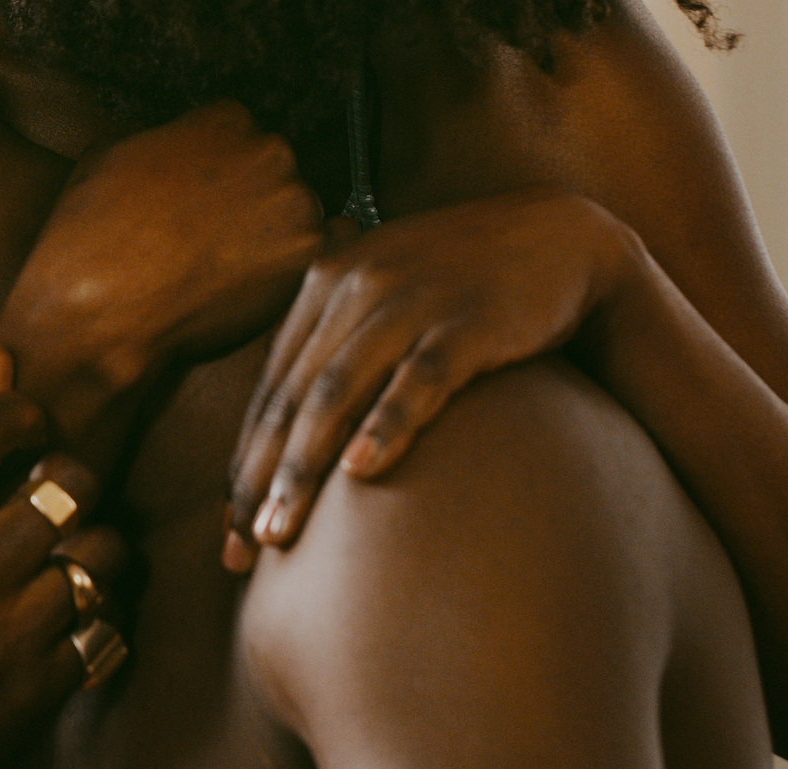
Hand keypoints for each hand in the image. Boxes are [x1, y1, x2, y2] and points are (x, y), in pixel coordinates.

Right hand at [0, 101, 327, 438]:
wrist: (104, 304)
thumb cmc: (96, 234)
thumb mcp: (111, 156)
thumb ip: (161, 143)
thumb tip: (169, 152)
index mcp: (225, 119)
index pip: (241, 132)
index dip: (221, 170)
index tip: (208, 197)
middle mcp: (269, 151)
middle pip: (276, 170)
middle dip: (251, 200)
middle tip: (217, 236)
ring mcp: (295, 203)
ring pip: (296, 215)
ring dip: (272, 237)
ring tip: (228, 268)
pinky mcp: (307, 256)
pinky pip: (313, 257)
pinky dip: (286, 273)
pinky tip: (246, 288)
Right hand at [0, 348, 126, 768]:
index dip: (22, 410)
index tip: (29, 425)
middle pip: (63, 487)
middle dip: (72, 477)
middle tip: (60, 489)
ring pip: (100, 555)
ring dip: (98, 546)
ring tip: (74, 550)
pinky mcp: (36, 693)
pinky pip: (111, 625)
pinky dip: (104, 611)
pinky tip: (76, 608)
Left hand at [222, 187, 640, 571]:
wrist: (561, 237)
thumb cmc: (464, 282)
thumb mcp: (386, 296)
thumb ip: (338, 346)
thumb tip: (290, 433)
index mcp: (325, 284)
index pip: (271, 386)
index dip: (245, 458)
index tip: (226, 529)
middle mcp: (355, 286)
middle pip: (293, 396)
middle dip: (260, 478)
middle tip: (239, 550)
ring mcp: (411, 301)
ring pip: (337, 392)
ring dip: (302, 467)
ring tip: (280, 531)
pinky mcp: (469, 321)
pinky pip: (419, 379)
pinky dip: (386, 424)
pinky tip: (361, 472)